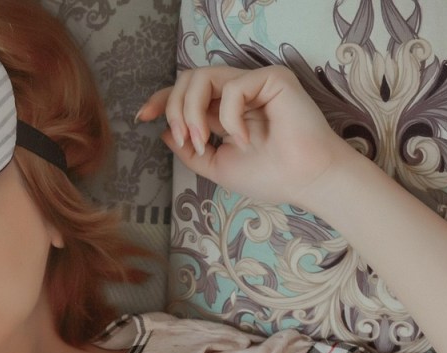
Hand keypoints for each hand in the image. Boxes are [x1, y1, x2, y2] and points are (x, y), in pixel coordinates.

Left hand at [138, 65, 354, 207]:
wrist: (304, 181)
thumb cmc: (269, 176)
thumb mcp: (216, 165)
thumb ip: (190, 149)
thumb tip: (163, 132)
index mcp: (225, 111)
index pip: (187, 94)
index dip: (162, 100)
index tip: (143, 116)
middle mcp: (237, 93)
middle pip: (187, 80)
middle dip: (174, 109)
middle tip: (187, 140)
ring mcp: (254, 83)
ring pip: (201, 76)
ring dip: (191, 112)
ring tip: (202, 140)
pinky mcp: (272, 78)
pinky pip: (232, 88)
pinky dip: (229, 119)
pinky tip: (244, 140)